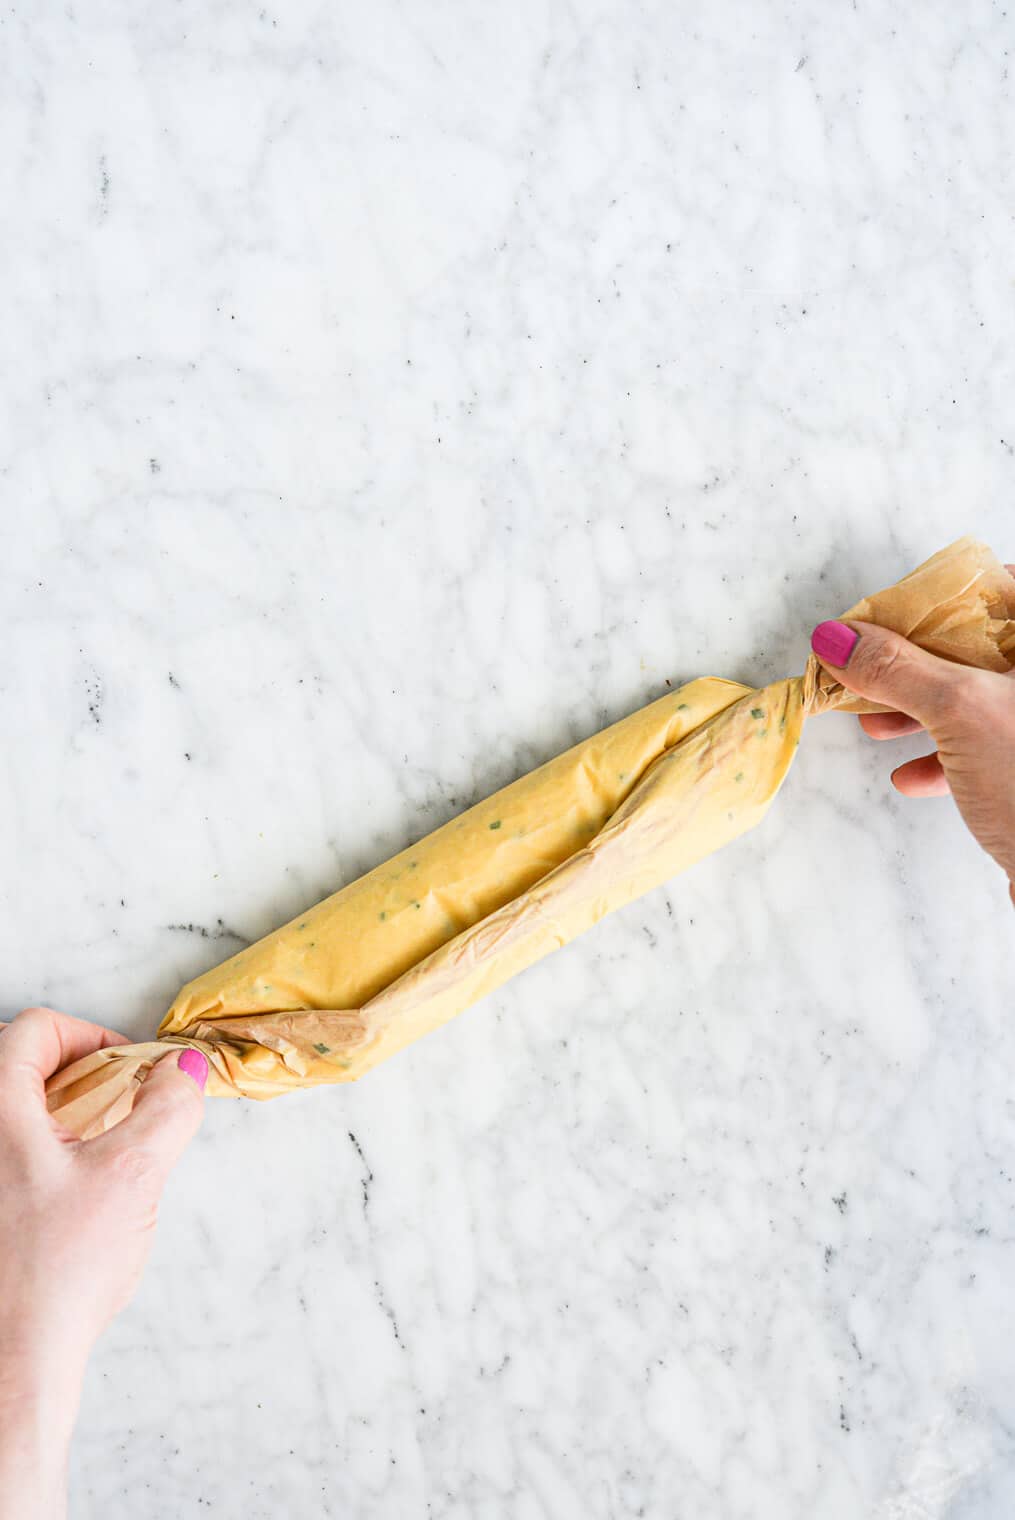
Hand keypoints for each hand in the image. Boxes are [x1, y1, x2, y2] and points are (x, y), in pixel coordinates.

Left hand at [0, 1007, 206, 1519]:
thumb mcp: (134, 1175)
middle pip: (17, 1064)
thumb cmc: (60, 1275)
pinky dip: (39, 1150)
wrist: (15, 1360)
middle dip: (75, 1073)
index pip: (35, 1030)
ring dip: (57, 1113)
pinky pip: (7, 1153)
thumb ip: (167, 1108)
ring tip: (97, 1151)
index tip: (128, 1068)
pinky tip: (71, 1193)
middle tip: (115, 1104)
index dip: (92, 1035)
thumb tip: (183, 1068)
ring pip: (11, 1111)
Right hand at [811, 599, 1014, 899]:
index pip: (998, 588)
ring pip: (977, 698)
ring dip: (920, 709)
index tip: (890, 613)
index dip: (939, 595)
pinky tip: (911, 777)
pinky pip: (987, 748)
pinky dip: (944, 755)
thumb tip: (836, 638)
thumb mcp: (959, 710)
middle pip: (979, 647)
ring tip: (873, 724)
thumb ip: (896, 668)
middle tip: (866, 668)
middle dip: (916, 660)